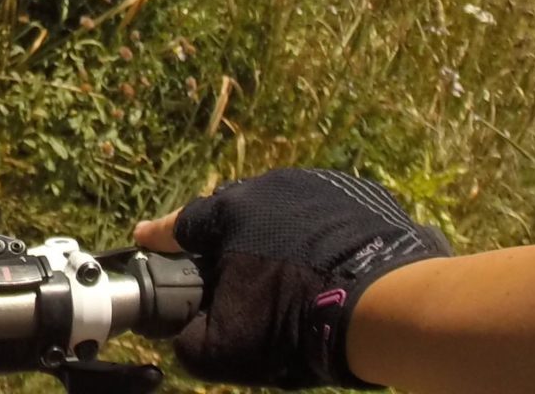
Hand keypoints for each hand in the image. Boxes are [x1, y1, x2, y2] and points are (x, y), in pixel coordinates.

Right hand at [135, 169, 450, 388]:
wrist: (389, 309)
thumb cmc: (296, 323)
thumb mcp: (228, 348)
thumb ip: (189, 341)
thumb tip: (180, 337)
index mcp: (227, 213)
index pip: (180, 225)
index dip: (161, 238)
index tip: (145, 238)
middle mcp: (268, 186)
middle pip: (236, 216)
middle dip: (231, 243)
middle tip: (238, 279)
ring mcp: (318, 185)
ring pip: (284, 212)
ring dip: (280, 239)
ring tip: (293, 281)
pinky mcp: (361, 196)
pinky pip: (328, 218)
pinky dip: (322, 240)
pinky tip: (333, 271)